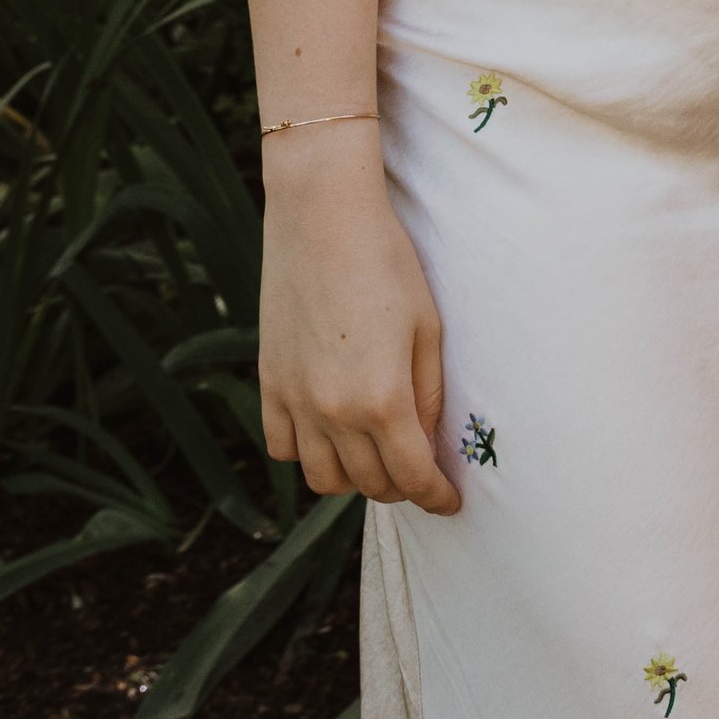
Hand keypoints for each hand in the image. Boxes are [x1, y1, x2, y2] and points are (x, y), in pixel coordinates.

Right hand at [258, 125, 459, 513]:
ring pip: (322, 479)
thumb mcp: (426, 326)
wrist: (322, 215)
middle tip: (419, 470)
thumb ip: (427, 393)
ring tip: (375, 454)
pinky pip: (282, 447)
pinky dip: (308, 452)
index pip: (412, 477)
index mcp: (382, 400)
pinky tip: (329, 432)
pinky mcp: (269, 382)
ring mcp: (295, 401)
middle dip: (401, 486)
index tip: (448, 502)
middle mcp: (333, 412)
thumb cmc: (386, 261)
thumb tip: (427, 441)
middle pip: (369, 483)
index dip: (435, 497)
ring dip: (353, 477)